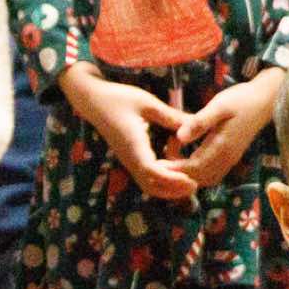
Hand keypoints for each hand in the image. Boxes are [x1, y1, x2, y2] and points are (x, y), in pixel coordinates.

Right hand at [56, 63, 195, 200]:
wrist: (93, 100)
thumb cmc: (119, 98)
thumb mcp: (148, 103)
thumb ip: (171, 116)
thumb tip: (196, 125)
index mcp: (134, 145)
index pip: (152, 171)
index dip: (172, 180)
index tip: (191, 181)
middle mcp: (130, 157)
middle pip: (150, 186)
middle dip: (172, 191)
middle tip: (195, 186)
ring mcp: (128, 159)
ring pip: (147, 183)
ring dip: (167, 187)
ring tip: (188, 182)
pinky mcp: (129, 157)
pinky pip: (145, 175)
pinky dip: (161, 179)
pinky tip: (176, 170)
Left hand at [168, 66, 284, 188]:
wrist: (264, 100)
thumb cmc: (240, 100)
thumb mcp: (219, 106)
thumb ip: (199, 122)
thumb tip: (179, 137)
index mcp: (222, 147)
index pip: (193, 168)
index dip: (174, 169)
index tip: (156, 164)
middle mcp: (226, 159)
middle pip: (197, 178)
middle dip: (176, 175)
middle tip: (157, 163)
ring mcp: (229, 161)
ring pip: (203, 179)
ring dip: (185, 174)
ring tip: (168, 160)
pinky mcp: (229, 158)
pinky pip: (209, 174)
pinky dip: (194, 172)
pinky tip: (182, 158)